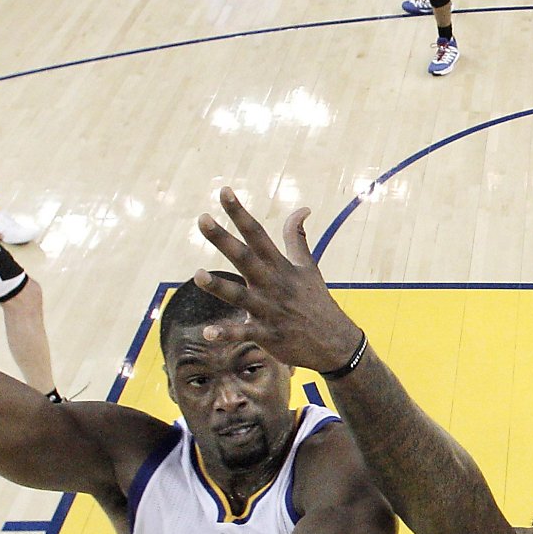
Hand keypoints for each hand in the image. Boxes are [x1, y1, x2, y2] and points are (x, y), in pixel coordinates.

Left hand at [196, 189, 364, 372]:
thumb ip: (297, 238)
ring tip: (198, 275)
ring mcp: (269, 309)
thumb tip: (302, 208)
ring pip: (240, 296)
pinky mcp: (268, 335)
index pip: (257, 234)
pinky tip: (207, 333)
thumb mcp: (308, 266)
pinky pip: (244, 333)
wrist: (334, 341)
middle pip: (245, 257)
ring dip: (218, 287)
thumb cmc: (316, 301)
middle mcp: (272, 284)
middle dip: (223, 239)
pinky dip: (226, 334)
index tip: (223, 191)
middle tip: (202, 219)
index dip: (240, 213)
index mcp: (280, 266)